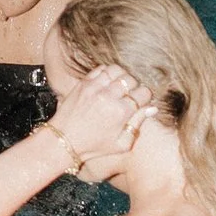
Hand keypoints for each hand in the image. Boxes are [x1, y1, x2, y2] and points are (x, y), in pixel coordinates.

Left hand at [48, 60, 152, 178]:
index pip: (144, 93)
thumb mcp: (122, 144)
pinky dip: (108, 73)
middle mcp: (109, 96)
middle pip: (131, 80)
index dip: (145, 97)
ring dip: (122, 77)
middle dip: (134, 87)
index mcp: (121, 112)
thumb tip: (152, 108)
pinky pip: (101, 69)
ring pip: (117, 70)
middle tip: (130, 96)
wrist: (64, 140)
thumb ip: (138, 124)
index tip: (141, 102)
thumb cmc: (94, 146)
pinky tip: (107, 84)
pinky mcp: (84, 83)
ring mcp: (95, 88)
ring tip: (120, 88)